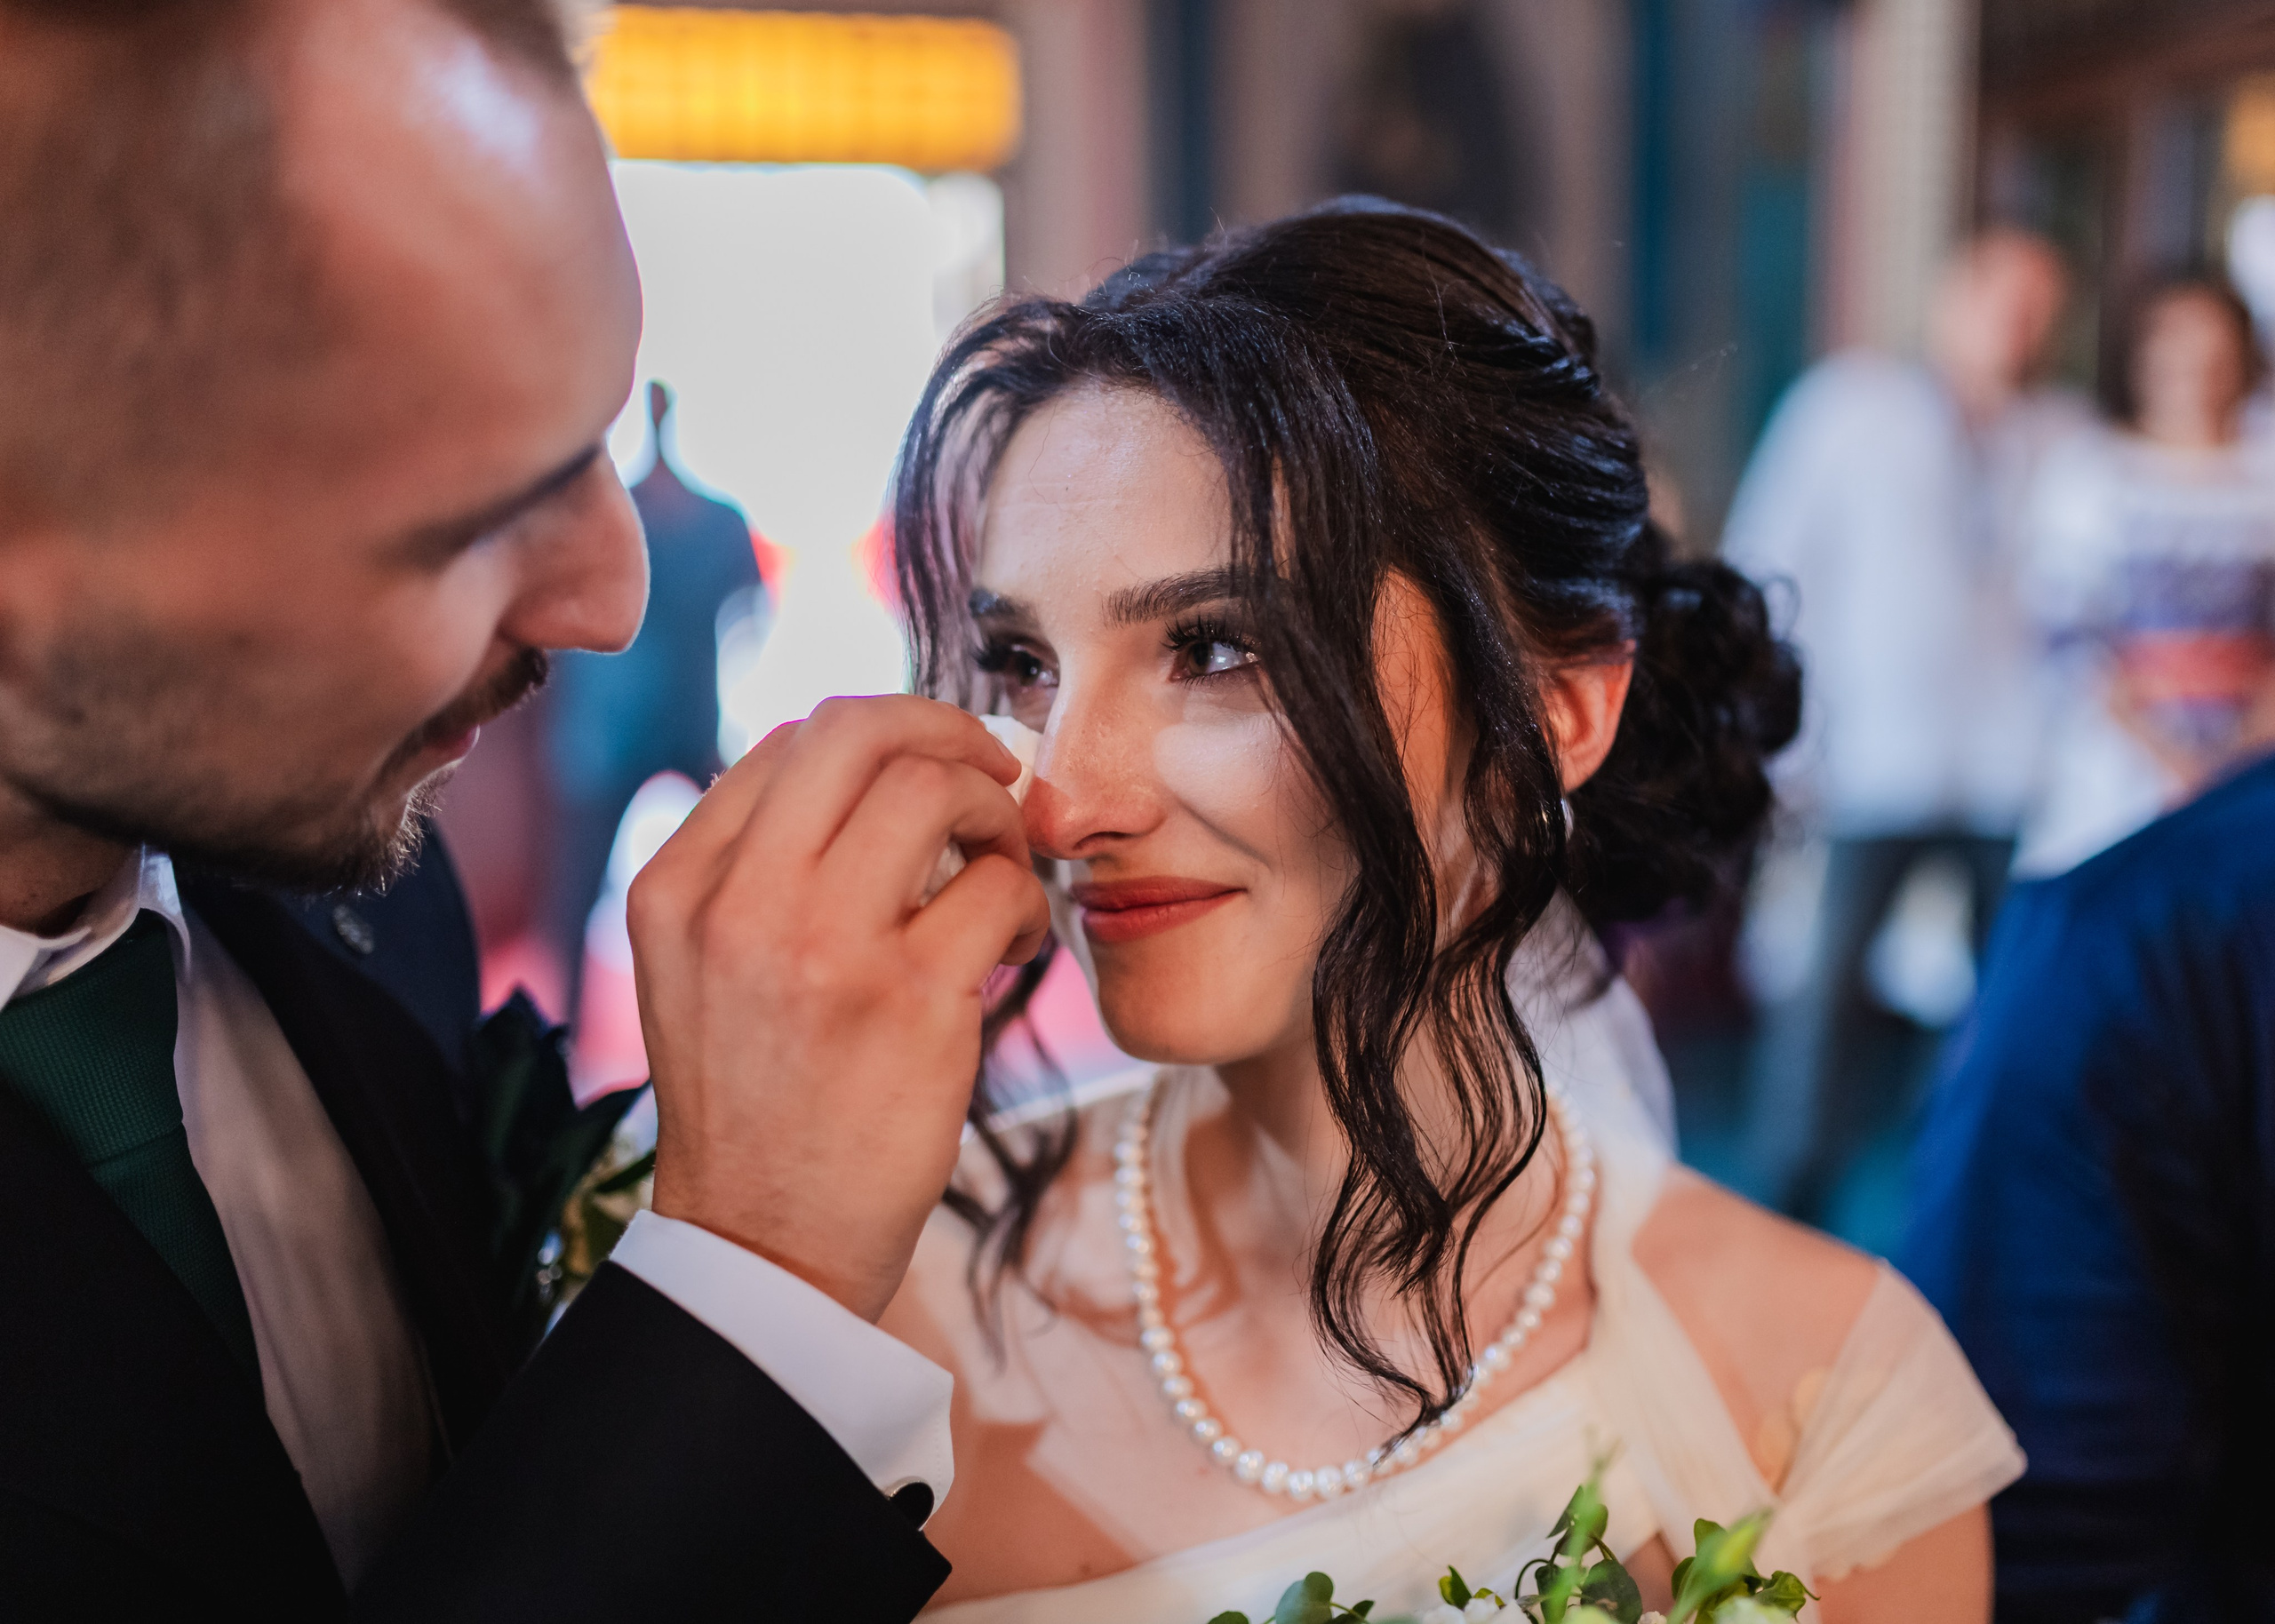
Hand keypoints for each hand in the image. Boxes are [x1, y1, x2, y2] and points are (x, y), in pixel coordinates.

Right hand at [627, 694, 1050, 1320]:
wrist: (765, 1247)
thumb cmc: (755, 1102)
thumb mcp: (697, 970)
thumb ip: (752, 869)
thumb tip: (864, 769)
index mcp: (678, 888)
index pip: (791, 741)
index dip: (883, 734)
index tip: (930, 767)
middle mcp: (739, 904)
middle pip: (859, 732)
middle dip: (947, 731)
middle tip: (994, 774)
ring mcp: (824, 950)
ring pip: (935, 790)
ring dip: (995, 815)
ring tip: (1001, 872)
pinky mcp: (910, 1004)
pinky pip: (998, 889)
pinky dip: (1027, 899)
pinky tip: (1017, 942)